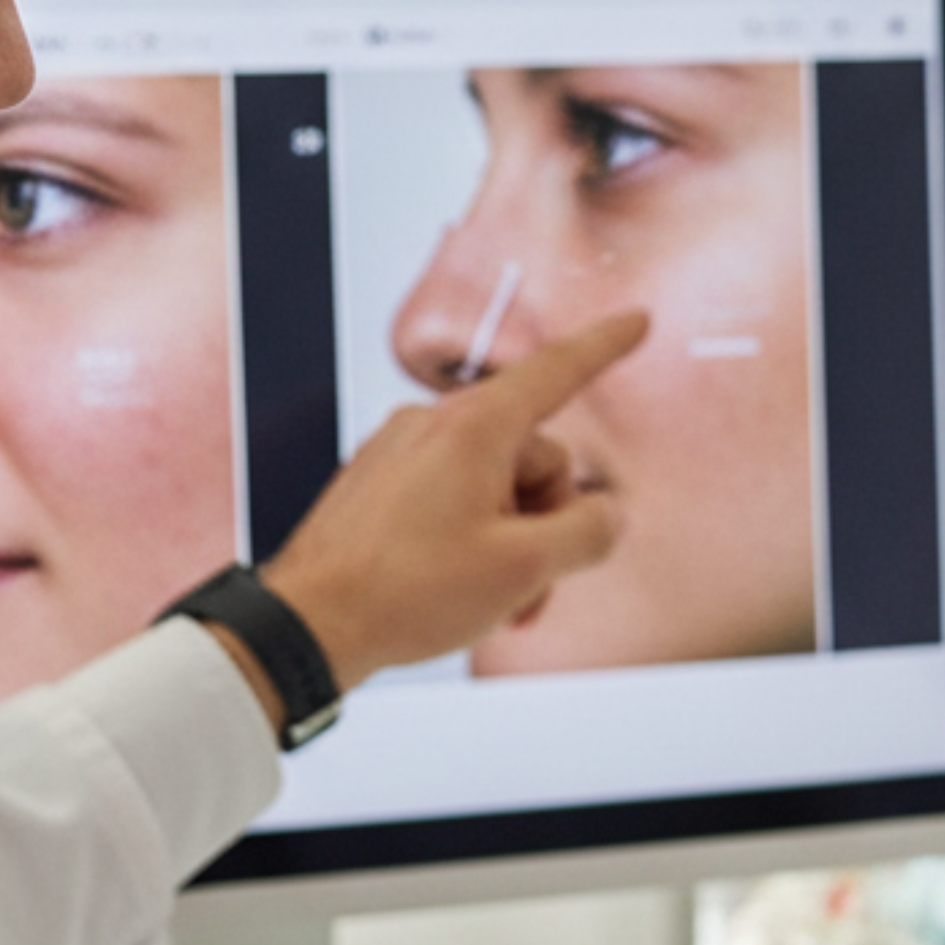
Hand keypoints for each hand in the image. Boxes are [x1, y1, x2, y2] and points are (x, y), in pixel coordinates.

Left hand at [260, 310, 647, 692]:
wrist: (308, 623)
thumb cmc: (406, 591)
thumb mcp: (525, 568)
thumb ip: (589, 531)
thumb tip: (602, 515)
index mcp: (473, 426)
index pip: (555, 372)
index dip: (604, 347)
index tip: (636, 321)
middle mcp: (433, 425)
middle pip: (534, 456)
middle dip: (547, 523)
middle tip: (529, 585)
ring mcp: (401, 453)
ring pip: (493, 486)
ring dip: (510, 545)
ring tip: (492, 602)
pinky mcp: (380, 484)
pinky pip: (450, 500)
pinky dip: (471, 542)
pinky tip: (458, 592)